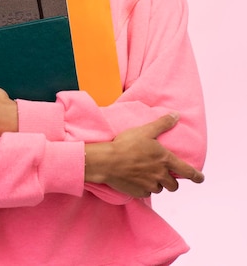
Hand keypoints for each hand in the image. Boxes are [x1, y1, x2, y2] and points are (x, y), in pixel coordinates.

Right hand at [84, 114, 204, 197]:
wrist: (108, 161)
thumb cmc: (127, 144)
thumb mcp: (146, 130)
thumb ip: (163, 124)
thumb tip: (176, 115)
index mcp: (165, 160)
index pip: (187, 172)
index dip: (196, 176)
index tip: (200, 178)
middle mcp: (161, 176)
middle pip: (174, 186)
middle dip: (172, 181)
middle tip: (165, 174)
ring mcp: (150, 186)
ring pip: (160, 189)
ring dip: (157, 184)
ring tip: (148, 174)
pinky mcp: (139, 193)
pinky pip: (146, 193)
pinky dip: (145, 188)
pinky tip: (137, 179)